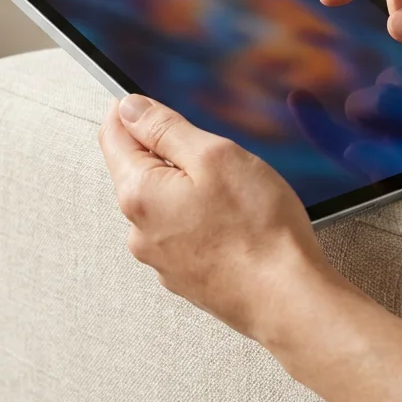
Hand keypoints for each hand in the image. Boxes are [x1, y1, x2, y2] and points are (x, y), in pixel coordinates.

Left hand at [98, 94, 341, 339]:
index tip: (149, 101)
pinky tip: (235, 220)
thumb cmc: (259, 231)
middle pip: (138, 170)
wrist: (287, 300)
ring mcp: (162, 258)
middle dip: (167, 151)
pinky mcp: (186, 276)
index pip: (113, 136)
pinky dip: (202, 218)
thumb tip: (131, 109)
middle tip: (212, 148)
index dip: (132, 111)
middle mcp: (140, 230)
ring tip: (234, 190)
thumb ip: (165, 128)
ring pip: (164, 203)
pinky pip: (183, 232)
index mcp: (139, 194)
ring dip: (187, 187)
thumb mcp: (214, 155)